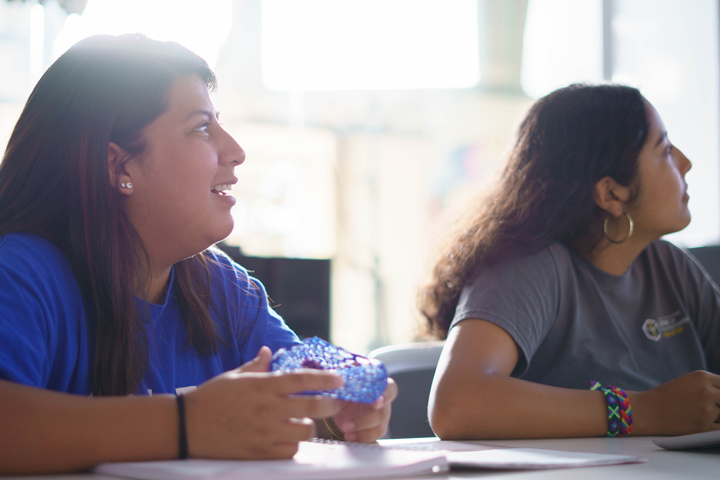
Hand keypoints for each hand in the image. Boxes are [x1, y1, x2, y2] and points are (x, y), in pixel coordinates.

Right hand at [182, 346, 341, 458]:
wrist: (187, 426)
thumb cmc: (211, 398)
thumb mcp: (234, 376)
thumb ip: (255, 365)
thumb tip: (267, 352)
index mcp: (263, 386)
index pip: (303, 380)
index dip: (325, 379)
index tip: (340, 379)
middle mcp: (268, 408)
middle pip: (313, 407)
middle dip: (329, 404)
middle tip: (333, 403)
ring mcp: (265, 431)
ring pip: (305, 431)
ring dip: (308, 426)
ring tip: (301, 422)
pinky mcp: (260, 451)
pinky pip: (290, 450)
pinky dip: (293, 444)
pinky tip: (287, 438)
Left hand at [331, 378, 397, 442]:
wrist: (339, 401)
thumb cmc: (346, 385)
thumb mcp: (344, 378)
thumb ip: (345, 374)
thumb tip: (336, 373)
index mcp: (379, 384)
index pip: (390, 388)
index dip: (385, 395)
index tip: (375, 402)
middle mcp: (383, 399)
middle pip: (383, 411)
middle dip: (367, 418)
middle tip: (350, 421)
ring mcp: (381, 414)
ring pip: (379, 425)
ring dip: (362, 428)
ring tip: (345, 428)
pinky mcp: (376, 427)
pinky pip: (374, 435)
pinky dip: (361, 437)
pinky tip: (349, 435)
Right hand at [631, 370, 719, 435]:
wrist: (646, 411)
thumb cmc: (665, 396)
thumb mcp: (688, 381)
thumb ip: (710, 385)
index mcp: (702, 377)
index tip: (715, 398)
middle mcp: (706, 391)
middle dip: (718, 404)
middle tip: (704, 407)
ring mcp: (706, 410)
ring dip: (715, 416)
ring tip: (695, 414)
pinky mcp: (704, 427)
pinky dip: (714, 428)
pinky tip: (702, 425)